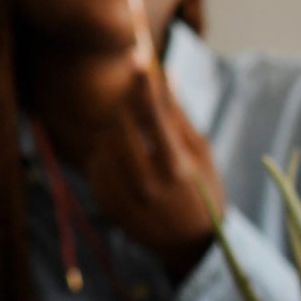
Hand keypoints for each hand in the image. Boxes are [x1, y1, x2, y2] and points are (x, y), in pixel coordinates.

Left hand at [85, 67, 225, 278]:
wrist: (188, 244)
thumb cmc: (202, 189)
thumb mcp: (201, 153)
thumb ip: (178, 115)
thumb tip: (165, 74)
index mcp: (176, 170)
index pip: (154, 117)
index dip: (143, 84)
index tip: (138, 56)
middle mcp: (146, 185)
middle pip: (120, 125)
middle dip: (124, 102)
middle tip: (131, 87)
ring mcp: (122, 197)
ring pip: (104, 141)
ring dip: (116, 125)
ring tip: (136, 131)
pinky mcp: (106, 203)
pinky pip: (97, 161)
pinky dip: (108, 149)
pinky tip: (126, 156)